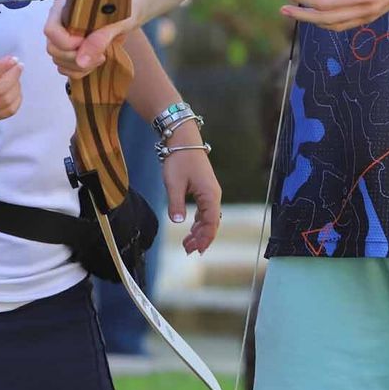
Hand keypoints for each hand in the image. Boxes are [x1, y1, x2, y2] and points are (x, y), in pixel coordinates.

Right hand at [43, 0, 139, 77]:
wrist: (133, 10)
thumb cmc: (125, 8)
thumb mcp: (117, 21)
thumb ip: (100, 37)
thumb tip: (81, 60)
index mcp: (66, 6)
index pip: (51, 30)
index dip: (66, 42)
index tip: (86, 42)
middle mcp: (61, 21)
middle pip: (53, 48)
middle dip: (75, 58)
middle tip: (99, 55)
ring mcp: (65, 37)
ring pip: (58, 61)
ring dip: (79, 67)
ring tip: (100, 57)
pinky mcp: (73, 50)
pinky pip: (66, 68)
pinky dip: (80, 71)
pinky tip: (95, 62)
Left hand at [159, 122, 221, 254]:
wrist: (182, 139)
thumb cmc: (179, 158)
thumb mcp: (174, 183)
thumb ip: (176, 204)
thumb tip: (178, 222)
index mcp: (210, 194)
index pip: (211, 223)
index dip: (204, 238)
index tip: (195, 250)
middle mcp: (214, 194)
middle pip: (212, 223)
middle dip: (201, 238)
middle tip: (188, 250)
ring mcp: (210, 192)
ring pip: (209, 217)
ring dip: (199, 231)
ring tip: (187, 244)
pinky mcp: (204, 189)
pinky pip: (205, 211)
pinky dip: (199, 222)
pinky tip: (191, 228)